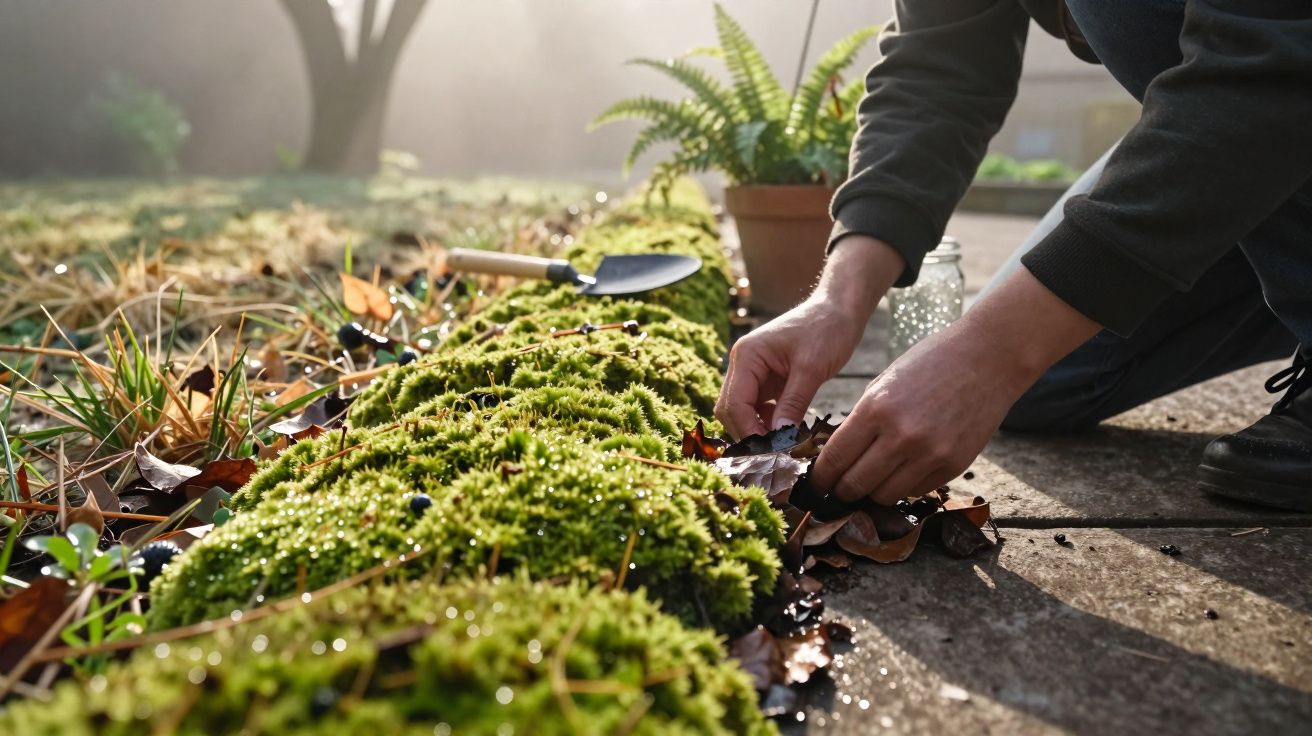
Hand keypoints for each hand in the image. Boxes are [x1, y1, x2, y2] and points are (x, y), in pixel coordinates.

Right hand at [716, 236, 905, 437]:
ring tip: (782, 447)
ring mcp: (753, 371)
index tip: (771, 453)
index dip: (748, 431)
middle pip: (730, 410)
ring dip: (757, 430)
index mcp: (747, 356)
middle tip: (775, 454)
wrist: (839, 310)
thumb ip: (792, 403)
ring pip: (741, 411)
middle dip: (749, 434)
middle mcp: (743, 363)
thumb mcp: (811, 368)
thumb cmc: (827, 329)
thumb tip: (778, 439)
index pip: (734, 403)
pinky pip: (758, 408)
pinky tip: (787, 432)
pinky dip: (767, 423)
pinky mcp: (766, 379)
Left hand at [810, 266, 1101, 503]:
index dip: (821, 477)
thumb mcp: (883, 385)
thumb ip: (860, 422)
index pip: (834, 459)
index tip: (817, 483)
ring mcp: (929, 454)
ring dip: (873, 492)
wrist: (987, 358)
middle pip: (855, 485)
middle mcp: (901, 436)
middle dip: (841, 490)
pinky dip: (904, 485)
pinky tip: (903, 470)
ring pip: (884, 496)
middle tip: (838, 489)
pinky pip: (915, 490)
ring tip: (871, 481)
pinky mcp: (953, 466)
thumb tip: (837, 460)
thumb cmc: (929, 365)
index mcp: (875, 409)